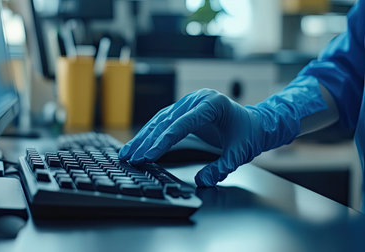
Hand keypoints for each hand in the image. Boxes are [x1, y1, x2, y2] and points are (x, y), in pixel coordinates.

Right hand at [118, 89, 264, 185]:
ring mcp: (189, 103)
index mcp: (211, 104)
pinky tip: (138, 145)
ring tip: (127, 153)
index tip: (148, 156)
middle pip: (165, 121)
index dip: (163, 142)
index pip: (181, 124)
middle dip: (146, 141)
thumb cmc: (249, 134)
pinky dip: (150, 134)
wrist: (255, 123)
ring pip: (160, 120)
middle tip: (131, 158)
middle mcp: (197, 100)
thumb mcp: (239, 153)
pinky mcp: (184, 110)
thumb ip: (221, 168)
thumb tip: (202, 181)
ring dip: (142, 137)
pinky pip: (163, 122)